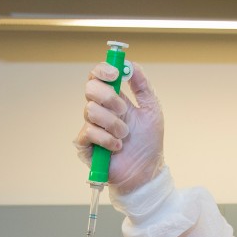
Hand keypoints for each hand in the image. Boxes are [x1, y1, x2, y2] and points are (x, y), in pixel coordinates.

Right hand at [74, 60, 164, 194]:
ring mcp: (90, 126)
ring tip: (124, 135)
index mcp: (113, 98)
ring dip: (113, 123)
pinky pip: (89, 132)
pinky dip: (107, 139)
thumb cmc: (148, 142)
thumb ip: (142, 85)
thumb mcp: (152, 108)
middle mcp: (100, 110)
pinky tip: (117, 147)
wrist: (146, 171)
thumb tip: (131, 65)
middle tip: (124, 111)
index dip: (103, 70)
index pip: (98, 76)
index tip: (116, 75)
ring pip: (91, 111)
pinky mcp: (84, 144)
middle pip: (90, 88)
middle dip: (109, 98)